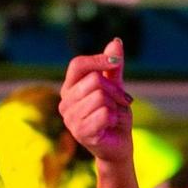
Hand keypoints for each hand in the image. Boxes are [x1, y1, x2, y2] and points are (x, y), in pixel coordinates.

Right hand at [59, 38, 134, 163]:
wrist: (117, 146)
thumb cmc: (114, 116)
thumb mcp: (115, 88)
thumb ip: (113, 67)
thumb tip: (116, 41)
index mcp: (70, 88)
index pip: (78, 64)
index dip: (98, 60)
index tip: (116, 63)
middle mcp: (65, 102)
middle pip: (94, 80)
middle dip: (115, 90)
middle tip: (122, 101)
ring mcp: (70, 119)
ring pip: (100, 97)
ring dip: (116, 106)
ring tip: (114, 115)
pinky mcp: (80, 133)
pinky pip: (104, 114)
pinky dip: (114, 118)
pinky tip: (110, 125)